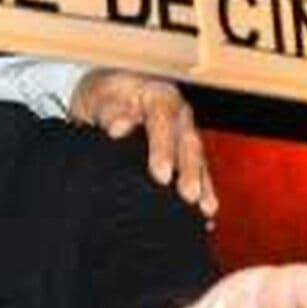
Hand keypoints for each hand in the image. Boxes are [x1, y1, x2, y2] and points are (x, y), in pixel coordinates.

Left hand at [69, 69, 216, 215]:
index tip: (160, 174)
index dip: (163, 148)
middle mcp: (178, 113)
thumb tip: (118, 127)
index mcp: (157, 95)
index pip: (163, 119)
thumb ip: (110, 111)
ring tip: (205, 208)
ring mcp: (185, 132)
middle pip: (187, 141)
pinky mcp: (185, 152)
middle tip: (188, 196)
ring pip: (197, 158)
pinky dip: (204, 190)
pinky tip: (206, 212)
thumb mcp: (100, 98)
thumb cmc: (105, 96)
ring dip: (202, 183)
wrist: (107, 98)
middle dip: (190, 171)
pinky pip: (199, 170)